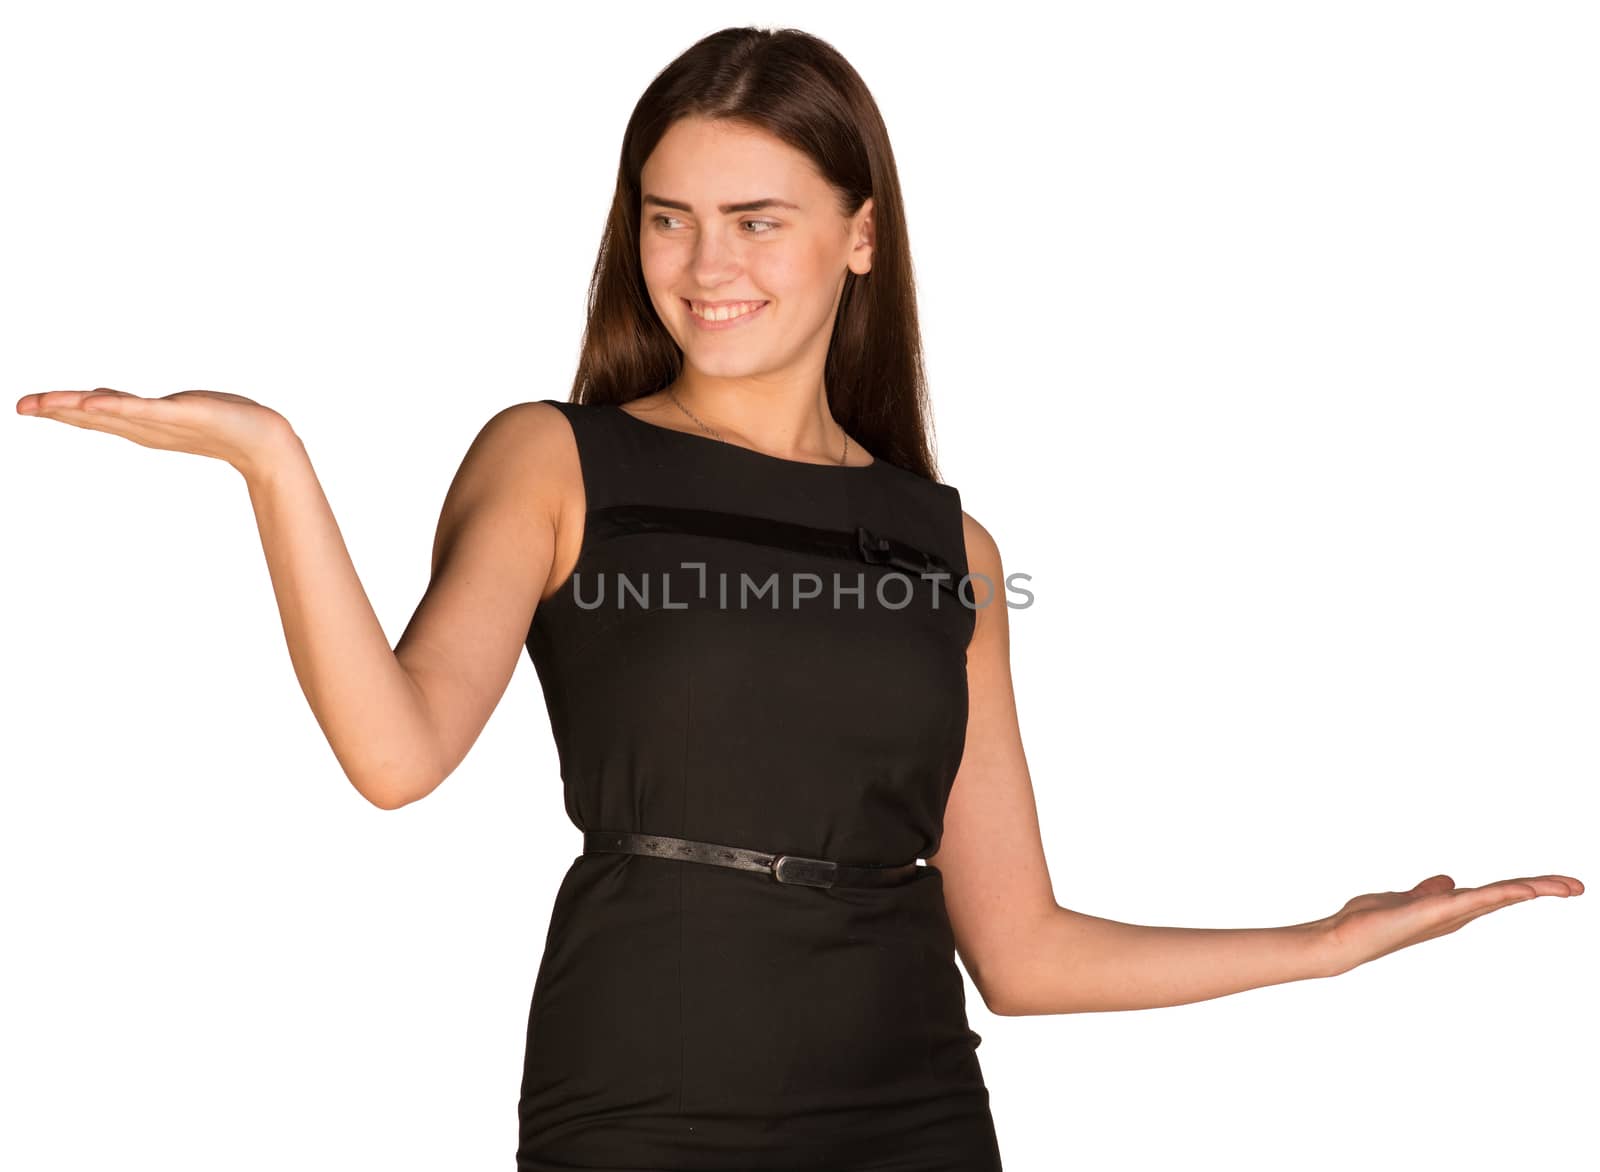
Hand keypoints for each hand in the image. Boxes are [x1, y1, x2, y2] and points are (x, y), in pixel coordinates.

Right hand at [16, 387, 294, 477]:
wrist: (264, 441)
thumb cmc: (225, 424)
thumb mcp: (176, 412)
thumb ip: (146, 409)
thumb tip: (115, 402)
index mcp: (143, 425)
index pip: (93, 415)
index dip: (60, 410)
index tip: (28, 406)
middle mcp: (147, 426)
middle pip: (92, 416)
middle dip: (55, 409)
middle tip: (20, 406)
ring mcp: (162, 422)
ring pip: (110, 412)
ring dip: (75, 407)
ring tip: (44, 403)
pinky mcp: (181, 414)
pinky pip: (144, 409)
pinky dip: (117, 406)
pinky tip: (93, 403)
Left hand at [1317, 872, 1582, 975]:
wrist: (1341, 939)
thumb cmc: (1369, 922)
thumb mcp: (1404, 899)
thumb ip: (1428, 891)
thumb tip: (1449, 881)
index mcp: (1452, 909)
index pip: (1497, 894)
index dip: (1528, 887)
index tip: (1562, 884)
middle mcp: (1455, 915)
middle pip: (1507, 896)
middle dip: (1543, 889)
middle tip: (1579, 886)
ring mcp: (1446, 915)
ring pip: (1498, 897)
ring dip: (1532, 889)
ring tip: (1566, 885)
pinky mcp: (1432, 912)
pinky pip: (1473, 899)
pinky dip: (1500, 893)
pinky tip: (1523, 889)